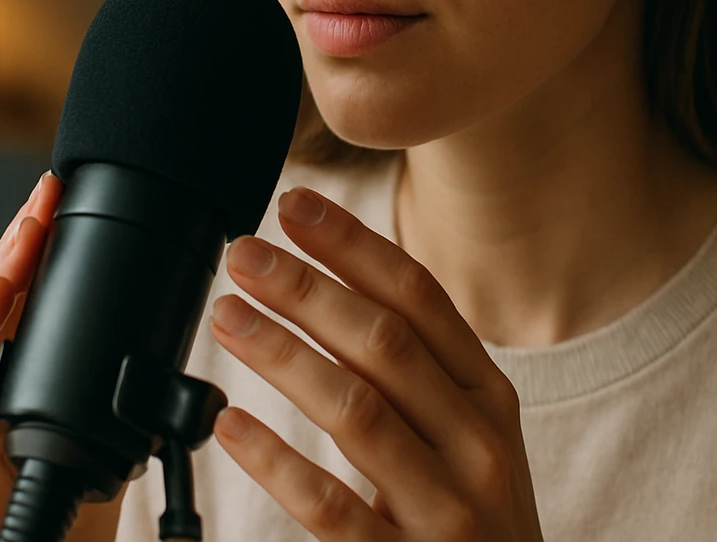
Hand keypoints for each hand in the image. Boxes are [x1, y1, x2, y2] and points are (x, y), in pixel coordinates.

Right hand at [0, 172, 119, 541]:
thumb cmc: (76, 493)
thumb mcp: (109, 411)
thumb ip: (119, 358)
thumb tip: (166, 297)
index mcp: (12, 358)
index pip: (19, 281)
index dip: (35, 233)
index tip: (59, 188)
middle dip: (15, 240)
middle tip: (45, 200)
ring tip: (21, 243)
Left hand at [208, 186, 543, 541]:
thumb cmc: (476, 520)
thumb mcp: (471, 439)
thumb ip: (421, 372)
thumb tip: (335, 285)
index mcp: (490, 401)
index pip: (422, 301)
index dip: (354, 248)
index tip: (296, 206)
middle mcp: (477, 445)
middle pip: (384, 343)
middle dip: (307, 289)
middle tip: (243, 253)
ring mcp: (447, 509)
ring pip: (355, 410)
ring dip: (283, 354)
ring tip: (226, 317)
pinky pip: (331, 505)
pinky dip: (276, 460)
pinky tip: (229, 425)